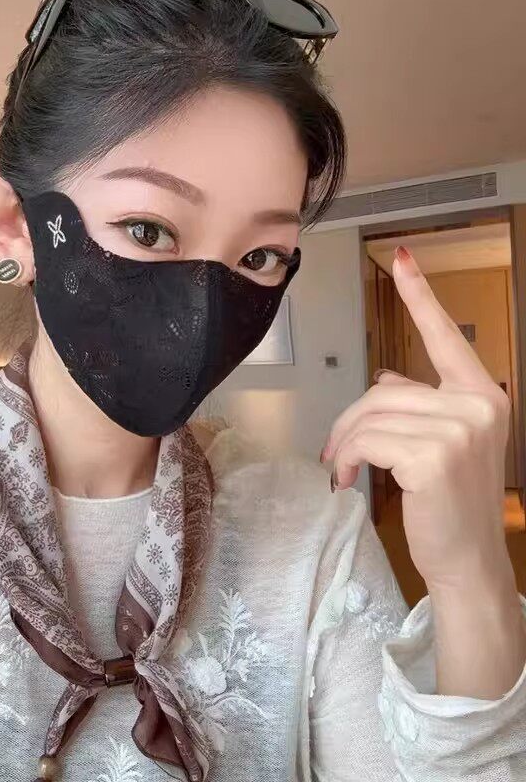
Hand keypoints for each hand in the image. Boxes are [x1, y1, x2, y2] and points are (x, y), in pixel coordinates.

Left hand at [322, 246, 512, 593]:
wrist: (466, 558)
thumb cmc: (449, 502)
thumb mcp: (442, 445)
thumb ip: (417, 405)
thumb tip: (387, 377)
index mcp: (481, 396)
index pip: (445, 337)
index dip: (420, 296)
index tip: (402, 260)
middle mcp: (478, 404)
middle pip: (382, 389)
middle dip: (348, 421)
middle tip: (337, 453)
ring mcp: (459, 428)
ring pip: (369, 413)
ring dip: (345, 443)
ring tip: (343, 468)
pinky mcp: (434, 454)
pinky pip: (366, 439)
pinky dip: (348, 458)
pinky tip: (350, 479)